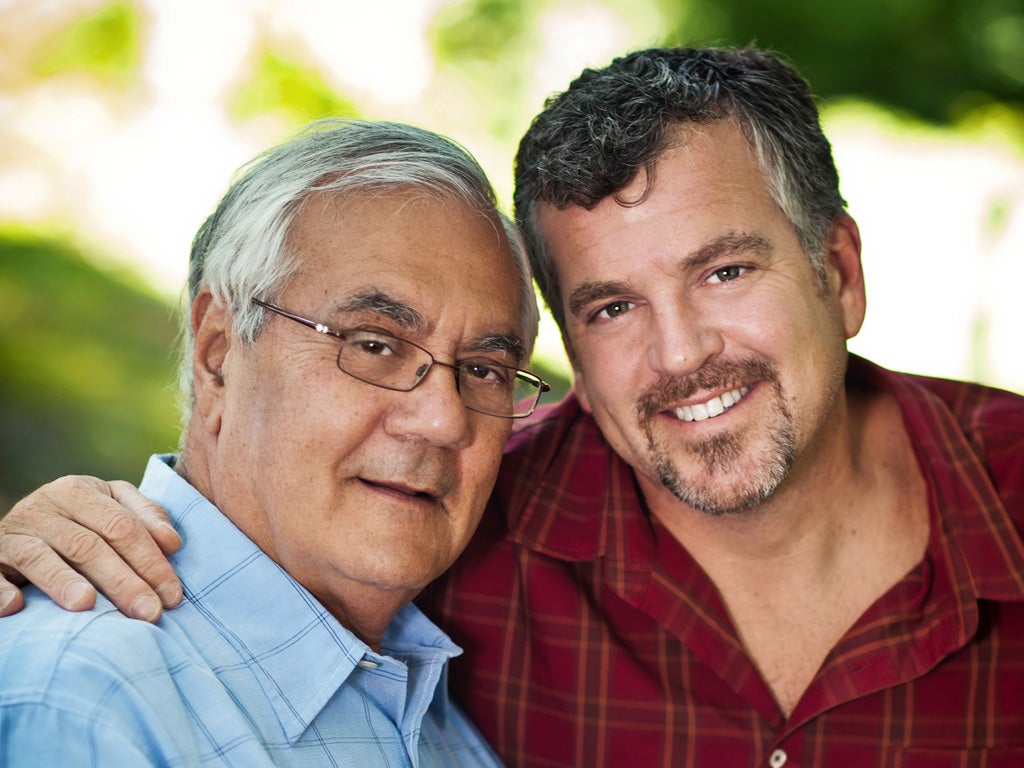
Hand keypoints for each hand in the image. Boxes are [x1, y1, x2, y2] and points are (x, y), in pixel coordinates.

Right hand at [0, 476, 182, 621]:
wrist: (21, 525)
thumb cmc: (81, 521)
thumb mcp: (112, 507)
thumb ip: (145, 518)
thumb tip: (173, 544)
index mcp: (80, 491)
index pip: (122, 526)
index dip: (151, 561)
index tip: (172, 595)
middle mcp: (44, 506)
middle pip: (88, 545)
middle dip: (123, 581)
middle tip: (148, 613)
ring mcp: (13, 532)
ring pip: (40, 556)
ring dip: (62, 581)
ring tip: (86, 606)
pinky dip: (1, 590)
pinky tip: (16, 606)